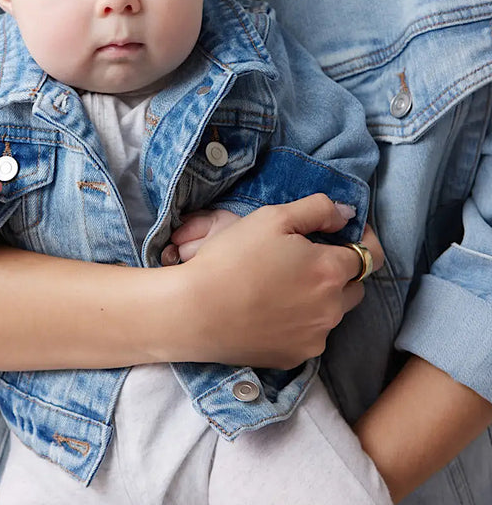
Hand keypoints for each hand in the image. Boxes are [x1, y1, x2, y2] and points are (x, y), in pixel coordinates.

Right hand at [166, 193, 384, 368]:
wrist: (196, 311)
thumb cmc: (233, 258)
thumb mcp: (273, 217)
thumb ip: (317, 209)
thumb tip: (346, 213)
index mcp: (331, 270)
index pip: (370, 255)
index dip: (363, 239)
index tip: (346, 230)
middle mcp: (332, 308)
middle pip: (355, 286)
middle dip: (341, 270)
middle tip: (306, 257)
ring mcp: (315, 337)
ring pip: (332, 312)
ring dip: (320, 297)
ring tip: (282, 284)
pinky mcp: (296, 357)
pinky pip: (310, 335)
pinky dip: (300, 321)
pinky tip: (271, 309)